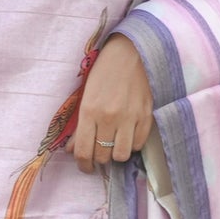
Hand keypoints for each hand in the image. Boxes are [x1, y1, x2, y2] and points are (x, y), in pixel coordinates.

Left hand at [69, 35, 152, 173]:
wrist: (131, 52)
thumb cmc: (104, 72)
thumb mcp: (86, 96)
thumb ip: (79, 125)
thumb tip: (73, 150)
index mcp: (89, 111)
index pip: (84, 152)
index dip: (83, 165)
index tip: (85, 166)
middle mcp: (109, 118)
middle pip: (102, 157)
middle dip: (99, 159)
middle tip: (99, 152)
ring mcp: (130, 118)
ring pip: (122, 156)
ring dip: (116, 154)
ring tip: (114, 145)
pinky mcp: (146, 116)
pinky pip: (138, 145)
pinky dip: (132, 145)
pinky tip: (128, 135)